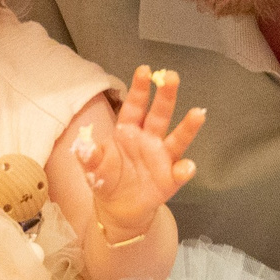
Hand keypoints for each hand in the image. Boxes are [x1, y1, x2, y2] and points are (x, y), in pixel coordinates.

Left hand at [72, 66, 204, 241]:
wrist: (118, 210)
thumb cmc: (107, 180)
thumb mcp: (93, 169)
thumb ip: (89, 156)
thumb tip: (81, 146)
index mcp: (128, 131)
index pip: (135, 106)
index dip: (139, 89)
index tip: (144, 70)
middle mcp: (149, 139)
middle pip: (159, 115)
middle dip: (165, 96)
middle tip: (171, 76)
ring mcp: (162, 158)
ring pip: (177, 139)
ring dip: (188, 127)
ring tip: (198, 114)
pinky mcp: (171, 178)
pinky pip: (180, 172)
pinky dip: (185, 169)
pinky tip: (186, 167)